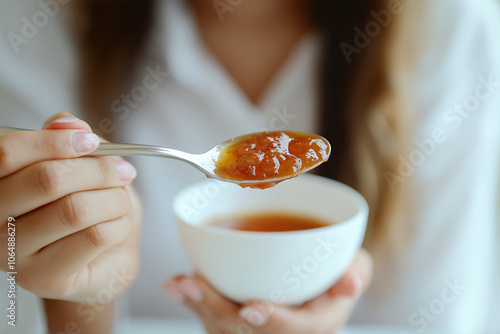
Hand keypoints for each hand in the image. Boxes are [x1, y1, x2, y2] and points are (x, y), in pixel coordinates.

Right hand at [0, 112, 141, 302]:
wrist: (105, 257)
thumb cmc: (90, 206)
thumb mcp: (82, 165)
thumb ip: (69, 139)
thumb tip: (67, 122)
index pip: (8, 153)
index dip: (55, 141)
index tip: (91, 141)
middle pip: (47, 180)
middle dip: (98, 170)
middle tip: (122, 171)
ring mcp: (13, 255)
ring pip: (75, 210)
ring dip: (114, 199)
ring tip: (121, 200)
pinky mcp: (44, 278)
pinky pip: (94, 237)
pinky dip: (119, 224)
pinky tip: (116, 226)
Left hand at [163, 249, 372, 333]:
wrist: (319, 283)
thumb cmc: (335, 272)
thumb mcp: (355, 267)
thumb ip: (355, 270)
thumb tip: (350, 282)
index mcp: (317, 324)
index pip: (296, 331)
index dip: (274, 323)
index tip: (251, 309)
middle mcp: (284, 333)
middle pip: (247, 333)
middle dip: (217, 311)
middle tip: (193, 283)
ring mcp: (259, 330)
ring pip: (225, 329)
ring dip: (199, 306)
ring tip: (178, 283)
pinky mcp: (239, 321)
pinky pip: (213, 319)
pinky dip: (194, 302)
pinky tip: (176, 285)